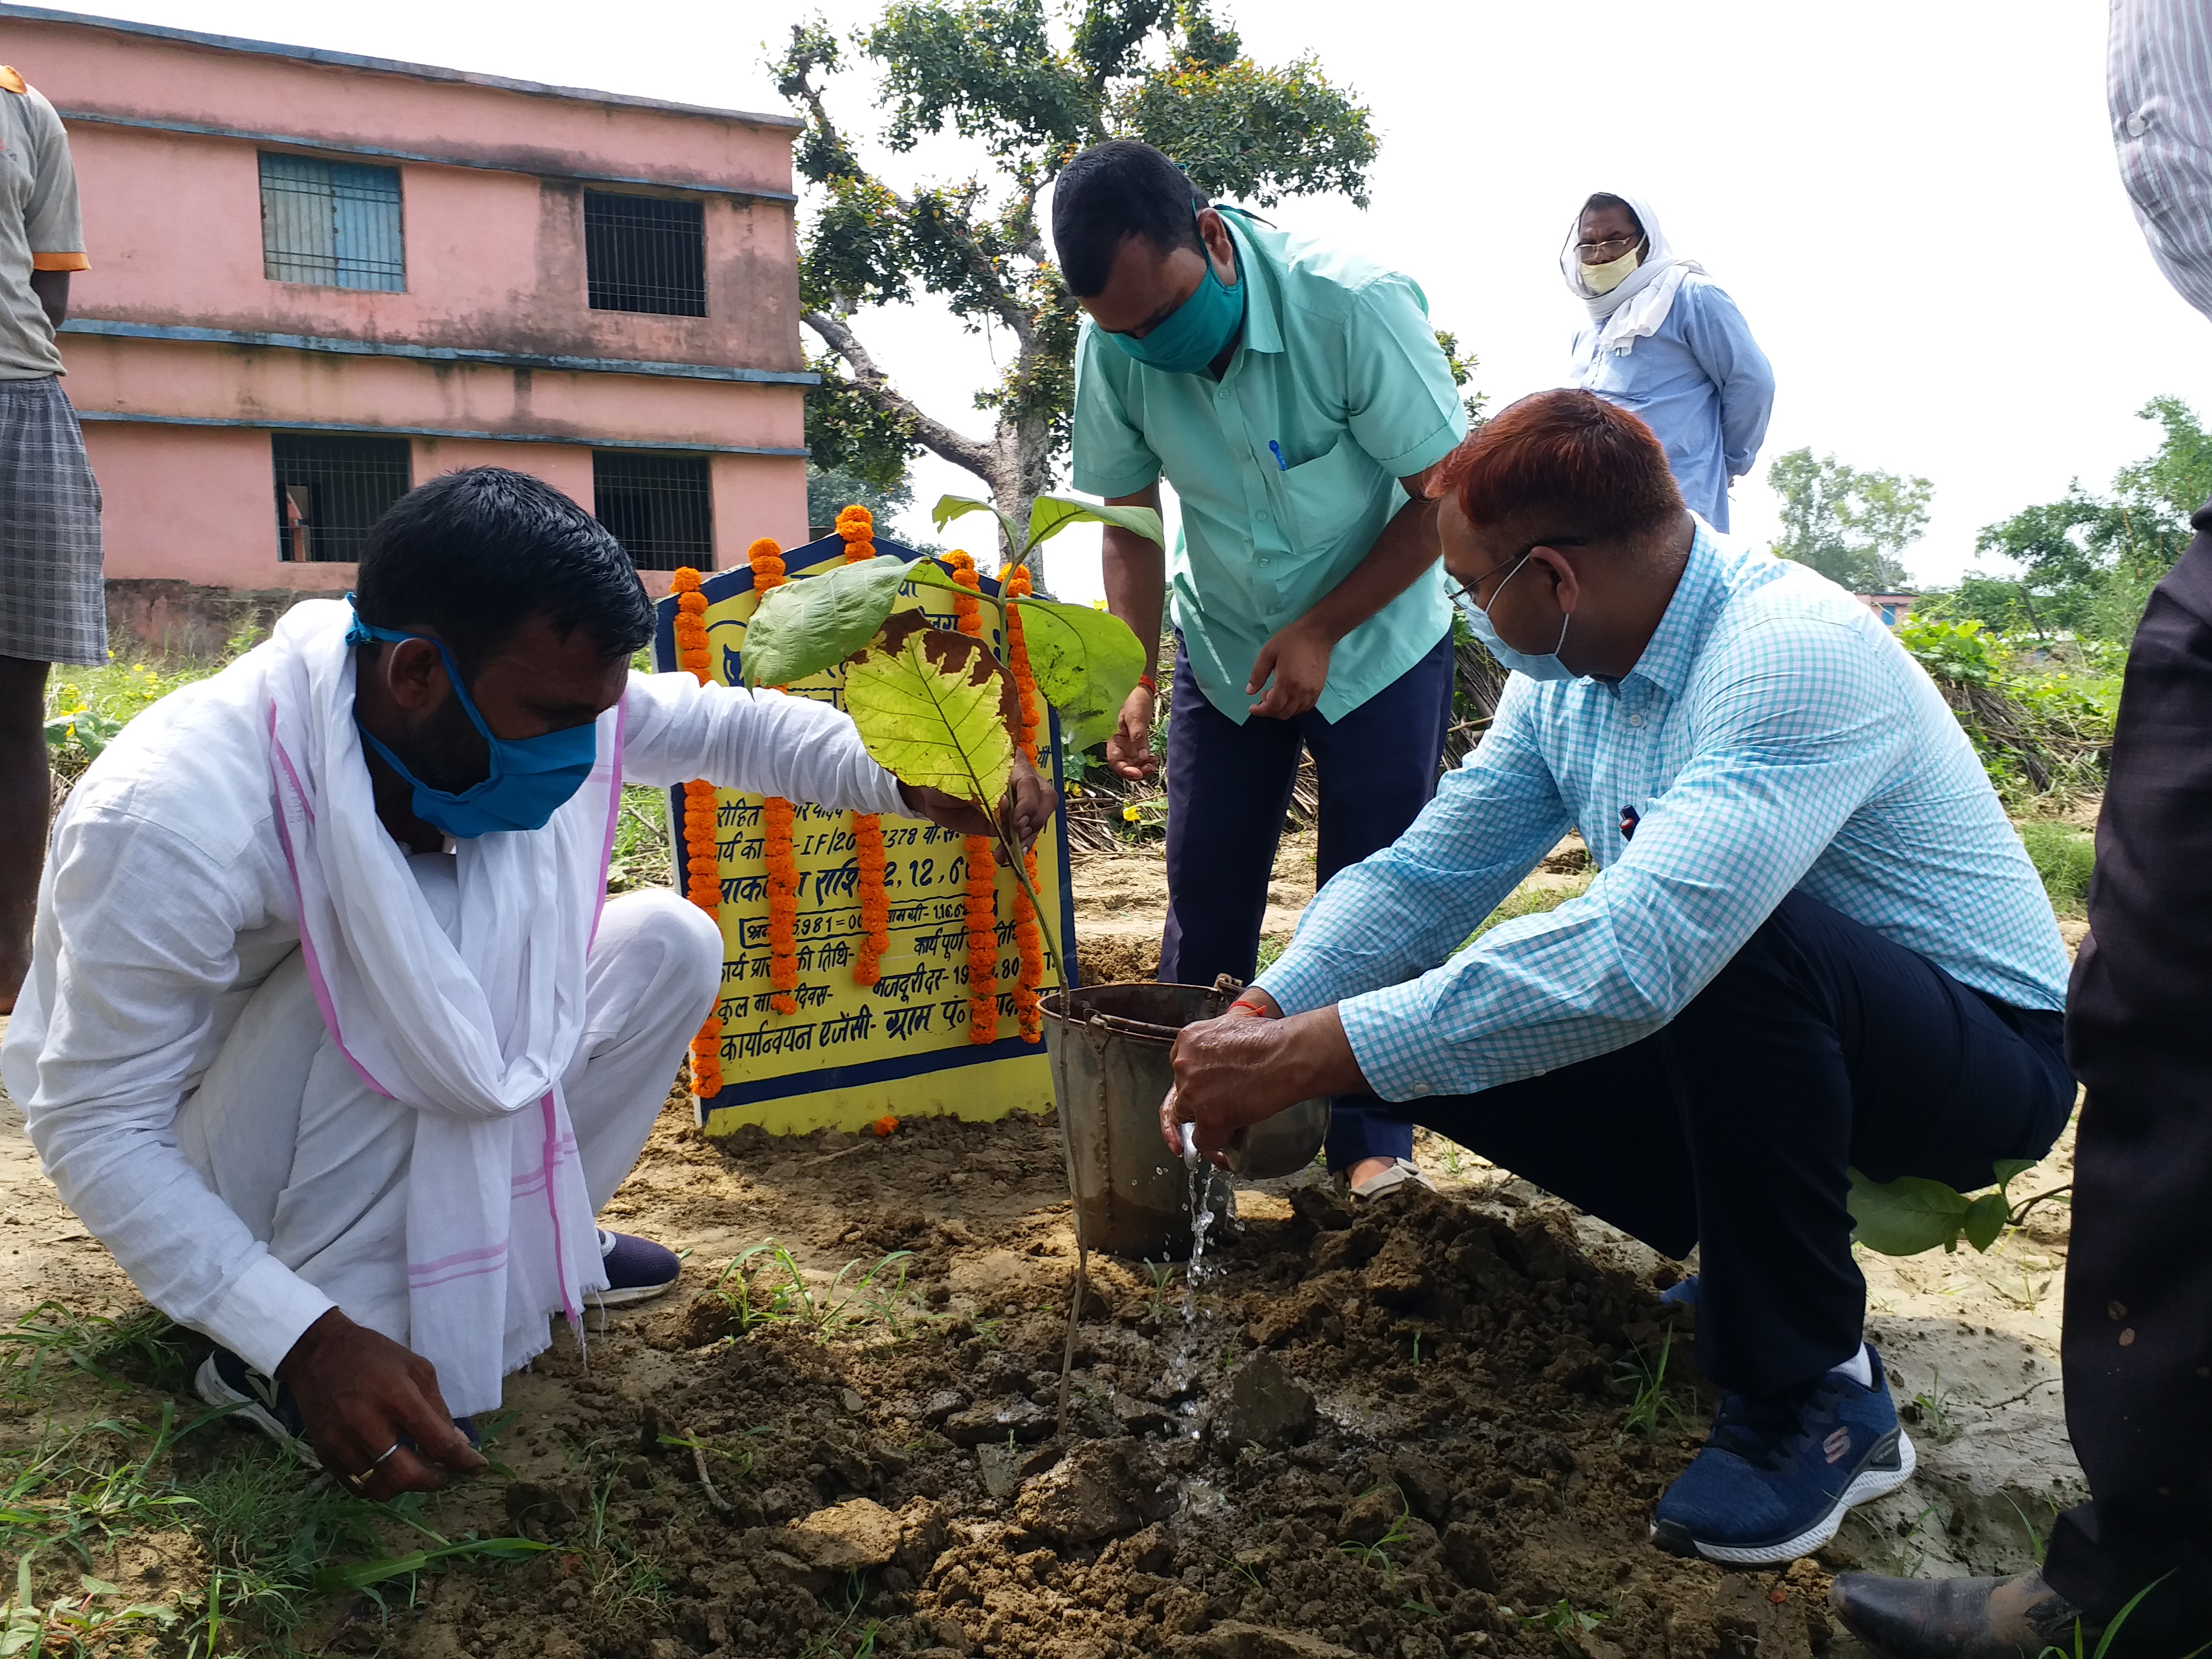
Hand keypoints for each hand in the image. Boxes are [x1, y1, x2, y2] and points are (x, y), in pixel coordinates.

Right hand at [277, 1309, 486, 1498]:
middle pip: (407, 1476)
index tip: (478, 1467)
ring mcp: (342, 1443)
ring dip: (407, 1486)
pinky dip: (380, 1485)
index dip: (463, 1461)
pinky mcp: (325, 1455)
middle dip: (435, 1481)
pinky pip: (358, 1487)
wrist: (317, 1353)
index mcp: (397, 1397)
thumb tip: (459, 1445)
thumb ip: (439, 1409)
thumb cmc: (374, 1356)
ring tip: (418, 1470)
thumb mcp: (417, 1369)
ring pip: (382, 1488)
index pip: (437, 1442)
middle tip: (447, 1473)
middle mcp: (367, 1424)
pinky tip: (390, 1470)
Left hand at [899, 753, 1056, 858]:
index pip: (1029, 781)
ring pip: (1038, 818)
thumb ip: (983, 792)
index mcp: (1008, 762)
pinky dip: (1018, 848)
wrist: (930, 795)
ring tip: (1010, 854)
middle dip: (1035, 819)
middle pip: (1045, 797)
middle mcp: (1019, 780)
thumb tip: (1005, 805)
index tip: (1017, 822)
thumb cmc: (944, 779)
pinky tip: (1006, 857)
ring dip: (1027, 839)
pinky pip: (1023, 834)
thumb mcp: (960, 783)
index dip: (1027, 802)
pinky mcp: (1009, 822)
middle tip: (1018, 834)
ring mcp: (1017, 802)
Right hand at [1106, 685, 1156, 781]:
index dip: (1124, 771)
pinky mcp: (1136, 743)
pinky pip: (1140, 758)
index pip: (1114, 761)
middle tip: (1149, 769)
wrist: (1140, 691)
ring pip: (1132, 764)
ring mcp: (1128, 745)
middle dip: (1135, 771)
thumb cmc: (1134, 700)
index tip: (1138, 773)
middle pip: (1123, 766)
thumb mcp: (1135, 717)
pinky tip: (1153, 758)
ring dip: (1142, 768)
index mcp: (1113, 739)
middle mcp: (1119, 745)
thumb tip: (1143, 757)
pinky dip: (1146, 761)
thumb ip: (1138, 737)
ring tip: (1153, 764)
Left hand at [1157, 990, 1283, 1161]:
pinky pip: (1202, 1140)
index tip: (1202, 1091)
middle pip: (1181, 1093)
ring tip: (1233, 1116)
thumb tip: (1219, 1058)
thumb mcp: (1232, 1026)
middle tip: (1223, 1103)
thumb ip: (1216, 1043)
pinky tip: (1231, 1133)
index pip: (1180, 1069)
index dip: (1194, 1083)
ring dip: (1207, 1120)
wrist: (1288, 1056)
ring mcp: (1192, 1091)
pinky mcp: (1207, 1117)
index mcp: (1189, 1040)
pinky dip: (1216, 1141)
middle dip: (1200, 1101)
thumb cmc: (1272, 1041)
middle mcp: (1183, 1064)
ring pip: (1188, 1118)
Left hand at [1246, 620, 1332, 719]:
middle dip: (1269, 710)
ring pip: (1294, 712)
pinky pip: (1306, 707)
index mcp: (1286, 682)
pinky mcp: (1319, 690)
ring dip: (1282, 709)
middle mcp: (1301, 691)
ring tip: (1275, 694)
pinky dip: (1294, 707)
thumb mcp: (1268, 653)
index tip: (1252, 707)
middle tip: (1263, 696)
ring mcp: (1312, 692)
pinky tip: (1289, 696)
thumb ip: (1257, 674)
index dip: (1260, 711)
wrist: (1317, 634)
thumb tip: (1250, 692)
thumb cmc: (1291, 640)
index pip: (1272, 707)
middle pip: (1283, 713)